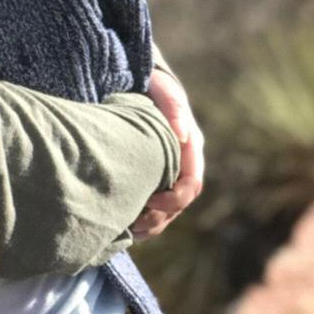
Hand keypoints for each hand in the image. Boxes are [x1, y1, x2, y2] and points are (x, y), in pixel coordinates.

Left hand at [133, 64, 205, 236]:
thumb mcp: (162, 90)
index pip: (192, 184)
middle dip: (159, 218)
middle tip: (134, 224)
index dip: (175, 198)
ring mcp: (168, 172)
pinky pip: (152, 206)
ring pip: (167, 210)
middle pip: (179, 204)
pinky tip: (121, 226)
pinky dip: (140, 220)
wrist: (138, 82)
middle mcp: (182, 163)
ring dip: (150, 225)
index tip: (152, 201)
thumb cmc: (151, 85)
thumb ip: (172, 108)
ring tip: (127, 231)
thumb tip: (181, 135)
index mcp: (190, 147)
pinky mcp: (151, 177)